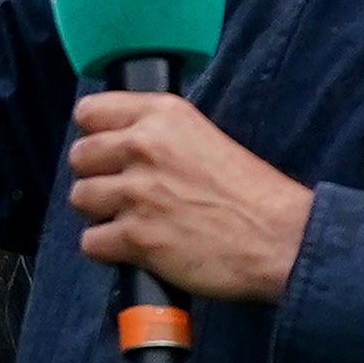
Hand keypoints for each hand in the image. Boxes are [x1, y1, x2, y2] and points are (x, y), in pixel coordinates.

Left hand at [67, 91, 311, 303]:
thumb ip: (158, 134)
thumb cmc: (253, 195)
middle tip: (125, 193)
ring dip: (102, 215)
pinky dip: (109, 251)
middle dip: (97, 177)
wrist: (284, 240)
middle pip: (79, 157)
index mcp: (162, 115)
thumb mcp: (203, 138)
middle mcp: (144, 146)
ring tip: (134, 222)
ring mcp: (138, 192)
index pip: (88, 112)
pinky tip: (135, 249)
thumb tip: (118, 141)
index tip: (109, 152)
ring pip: (80, 199)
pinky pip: (91, 243)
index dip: (95, 136)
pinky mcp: (137, 237)